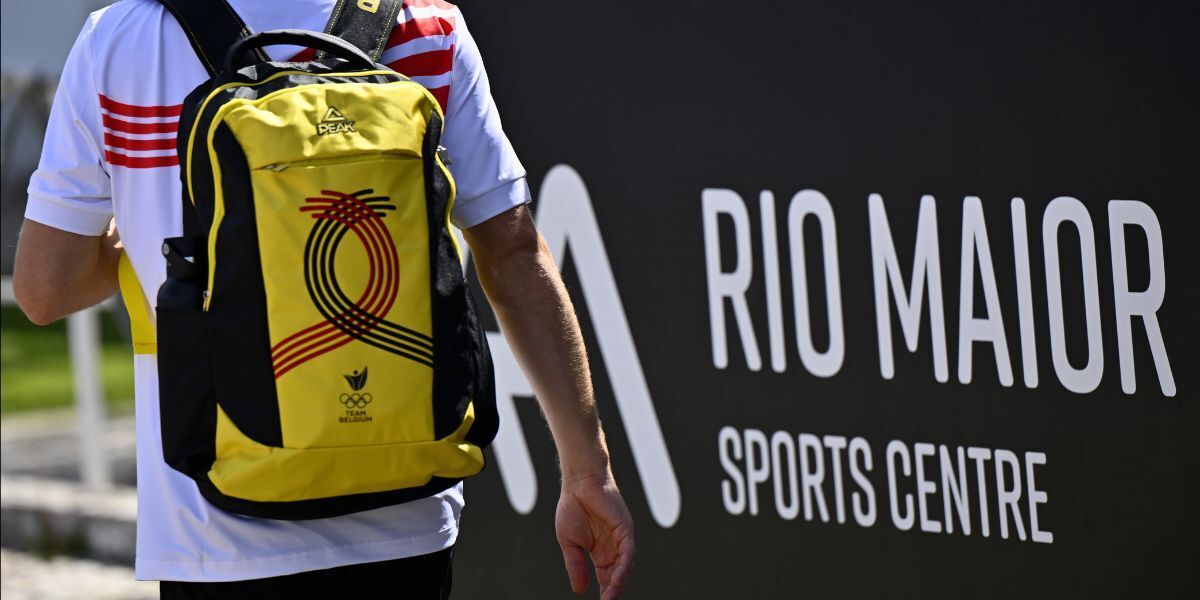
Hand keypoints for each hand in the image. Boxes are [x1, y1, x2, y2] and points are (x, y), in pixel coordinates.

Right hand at [555, 473, 634, 599]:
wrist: (578, 482)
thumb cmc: (572, 506)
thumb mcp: (569, 542)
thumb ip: (575, 565)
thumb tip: (579, 590)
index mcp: (600, 551)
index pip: (606, 577)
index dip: (605, 592)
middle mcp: (613, 547)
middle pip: (617, 575)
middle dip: (613, 592)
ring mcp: (621, 538)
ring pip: (624, 567)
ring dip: (618, 584)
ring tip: (609, 598)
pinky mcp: (625, 529)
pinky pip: (628, 552)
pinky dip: (623, 567)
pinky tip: (616, 580)